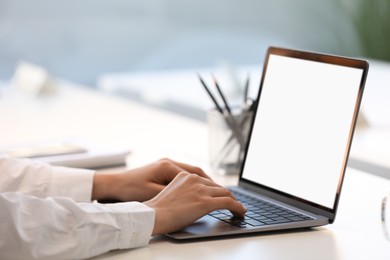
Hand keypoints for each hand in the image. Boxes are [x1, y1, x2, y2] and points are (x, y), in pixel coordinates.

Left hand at [91, 158, 210, 201]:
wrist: (115, 184)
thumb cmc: (131, 189)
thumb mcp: (152, 193)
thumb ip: (172, 193)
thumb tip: (191, 197)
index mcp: (167, 166)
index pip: (194, 174)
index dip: (207, 184)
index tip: (218, 192)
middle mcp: (168, 162)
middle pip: (195, 170)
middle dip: (208, 181)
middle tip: (220, 191)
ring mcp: (165, 164)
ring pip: (189, 171)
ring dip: (201, 180)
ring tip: (212, 190)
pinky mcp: (162, 169)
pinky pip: (182, 174)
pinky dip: (191, 181)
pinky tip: (195, 189)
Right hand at [144, 172, 245, 235]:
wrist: (153, 215)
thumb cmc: (157, 209)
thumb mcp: (170, 192)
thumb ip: (183, 191)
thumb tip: (193, 200)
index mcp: (185, 176)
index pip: (207, 182)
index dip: (216, 190)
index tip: (221, 196)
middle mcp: (194, 180)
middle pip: (218, 186)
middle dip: (227, 195)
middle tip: (233, 204)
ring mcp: (201, 190)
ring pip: (225, 193)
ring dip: (234, 202)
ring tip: (238, 210)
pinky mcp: (206, 202)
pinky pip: (228, 202)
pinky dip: (237, 207)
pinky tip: (240, 213)